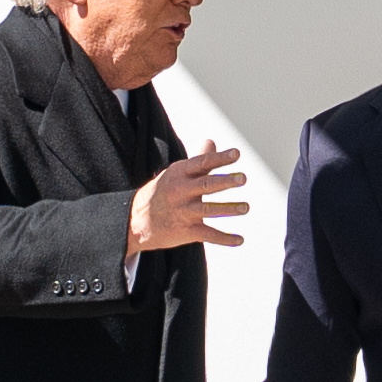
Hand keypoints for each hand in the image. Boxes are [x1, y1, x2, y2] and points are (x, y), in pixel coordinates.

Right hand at [128, 139, 247, 254]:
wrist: (136, 221)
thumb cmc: (163, 192)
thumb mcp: (176, 174)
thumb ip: (199, 160)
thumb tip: (212, 142)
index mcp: (179, 174)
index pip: (202, 163)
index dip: (220, 158)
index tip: (236, 154)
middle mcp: (180, 191)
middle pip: (205, 185)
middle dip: (225, 181)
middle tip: (243, 178)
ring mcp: (183, 212)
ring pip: (208, 210)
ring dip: (228, 209)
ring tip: (245, 207)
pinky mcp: (186, 231)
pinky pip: (208, 234)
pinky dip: (224, 238)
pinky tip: (239, 240)